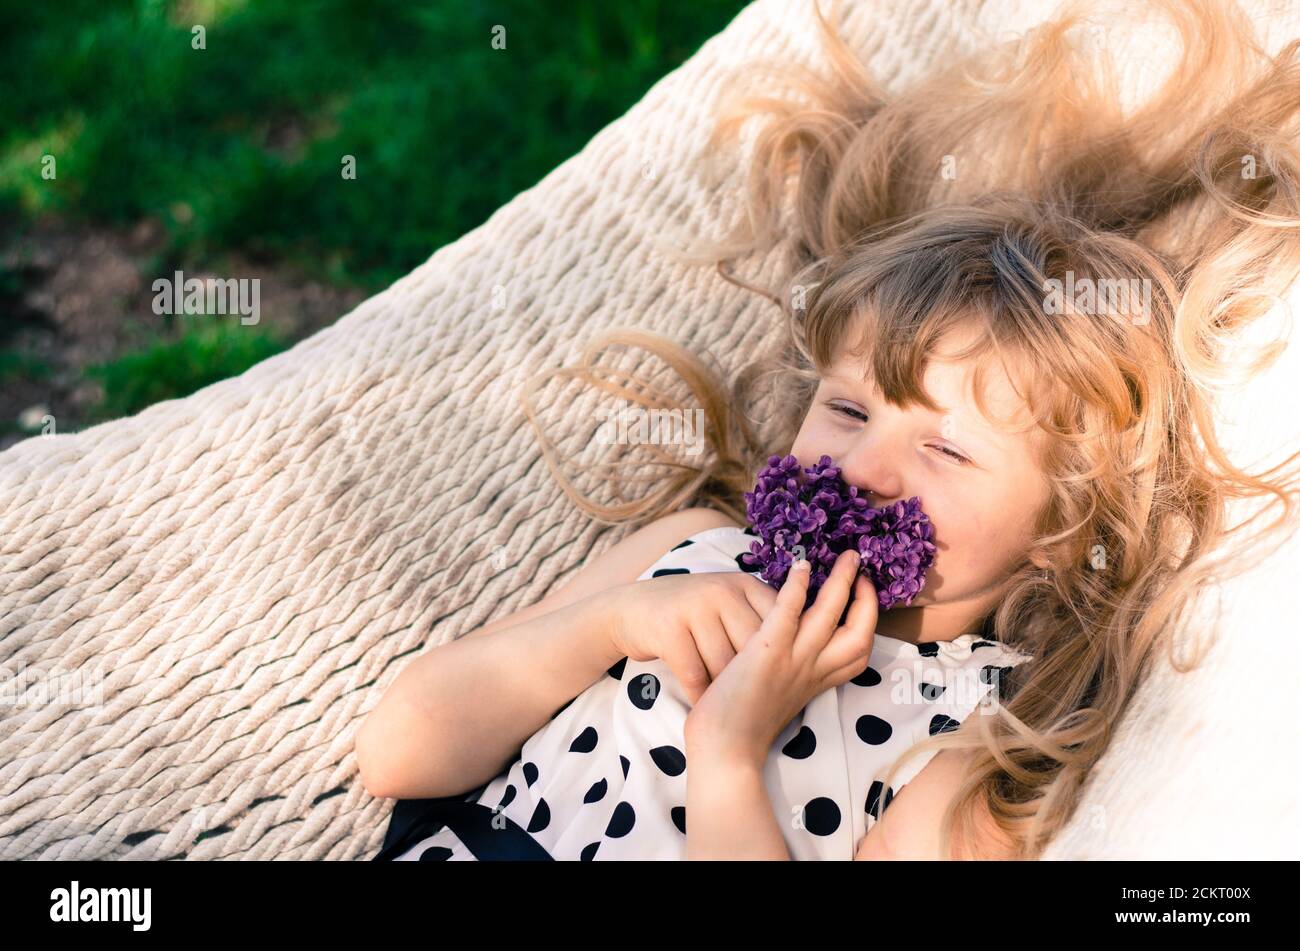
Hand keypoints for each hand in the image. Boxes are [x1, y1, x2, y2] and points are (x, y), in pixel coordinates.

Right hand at [608, 570, 780, 704]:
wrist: (632, 610)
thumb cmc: (691, 615)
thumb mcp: (729, 604)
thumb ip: (762, 617)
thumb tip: (807, 651)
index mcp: (745, 585)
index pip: (781, 625)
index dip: (780, 659)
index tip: (776, 683)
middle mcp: (723, 590)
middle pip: (754, 649)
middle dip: (751, 679)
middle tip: (752, 702)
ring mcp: (695, 607)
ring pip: (725, 665)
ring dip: (725, 691)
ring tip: (728, 705)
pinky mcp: (670, 628)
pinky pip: (695, 673)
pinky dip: (700, 695)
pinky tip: (704, 705)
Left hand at [683, 549, 877, 766]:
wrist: (723, 752)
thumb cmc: (742, 724)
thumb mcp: (779, 693)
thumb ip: (792, 671)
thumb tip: (791, 647)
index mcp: (816, 682)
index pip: (859, 651)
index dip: (866, 620)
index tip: (862, 595)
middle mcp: (812, 671)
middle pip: (859, 633)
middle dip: (866, 598)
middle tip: (861, 569)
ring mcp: (792, 662)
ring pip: (829, 616)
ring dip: (841, 582)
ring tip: (847, 555)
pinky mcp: (766, 655)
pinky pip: (788, 615)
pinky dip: (796, 589)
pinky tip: (800, 567)